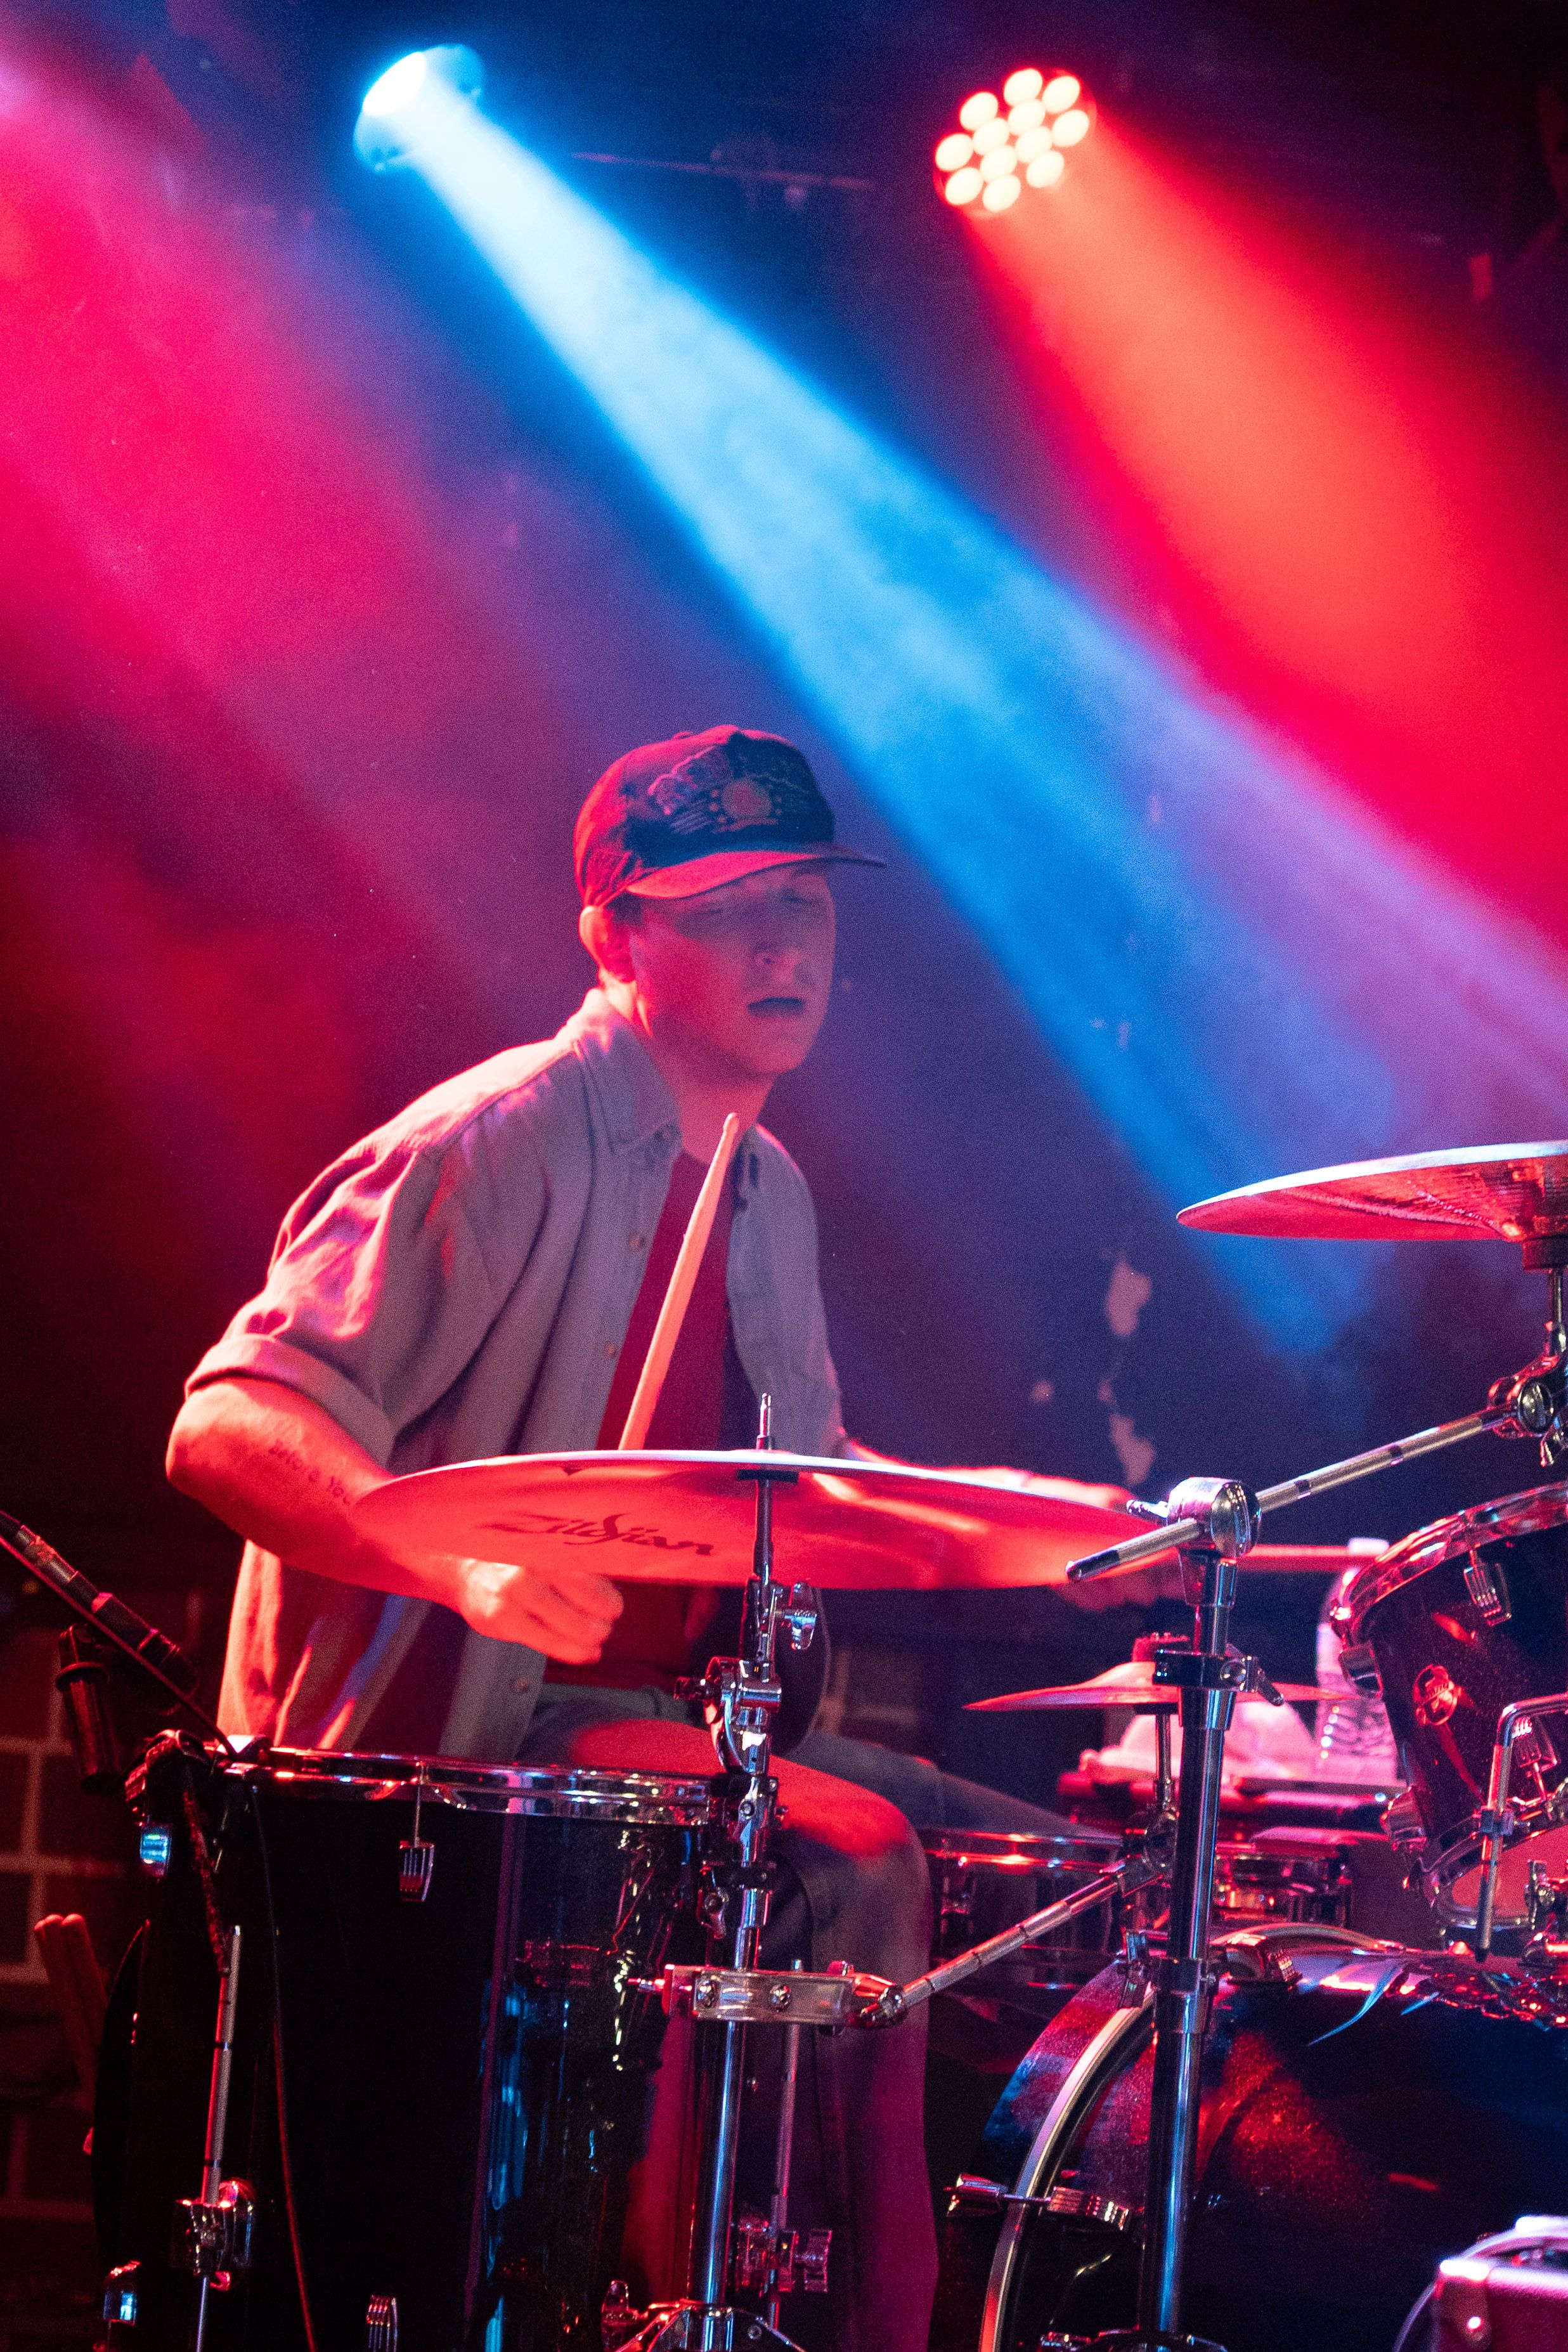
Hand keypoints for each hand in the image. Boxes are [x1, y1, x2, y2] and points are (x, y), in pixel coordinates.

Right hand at [447, 1556, 623, 1661]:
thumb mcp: (542, 1553)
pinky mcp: (503, 1619)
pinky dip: (573, 1651)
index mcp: (546, 1545)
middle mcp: (531, 1564)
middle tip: (605, 1626)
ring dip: (591, 1638)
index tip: (614, 1608)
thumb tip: (614, 1594)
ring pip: (570, 1624)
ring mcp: (515, 1592)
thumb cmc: (514, 1562)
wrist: (465, 1569)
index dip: (608, 1598)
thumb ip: (575, 1568)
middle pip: (585, 1599)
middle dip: (602, 1620)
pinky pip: (549, 1642)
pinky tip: (585, 1653)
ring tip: (596, 1641)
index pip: (590, 1575)